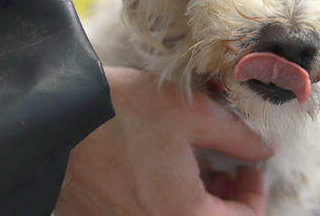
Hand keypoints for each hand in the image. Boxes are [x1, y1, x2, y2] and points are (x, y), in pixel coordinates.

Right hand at [54, 67, 272, 215]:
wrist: (55, 118)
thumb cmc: (123, 114)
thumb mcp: (194, 113)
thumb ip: (239, 136)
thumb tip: (264, 150)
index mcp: (181, 215)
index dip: (255, 192)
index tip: (249, 164)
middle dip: (229, 198)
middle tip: (229, 164)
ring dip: (202, 200)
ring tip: (202, 165)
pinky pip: (154, 215)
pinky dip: (172, 201)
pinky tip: (170, 170)